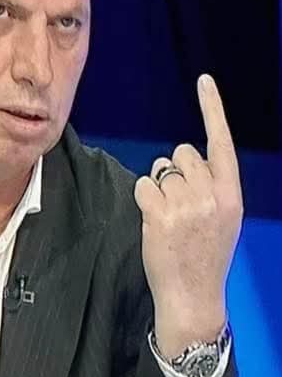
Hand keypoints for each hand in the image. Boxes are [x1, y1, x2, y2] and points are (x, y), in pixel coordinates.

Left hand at [134, 74, 242, 358]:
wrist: (194, 295)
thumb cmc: (205, 254)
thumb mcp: (223, 218)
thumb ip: (210, 187)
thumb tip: (184, 160)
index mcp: (232, 194)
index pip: (221, 143)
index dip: (212, 109)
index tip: (204, 81)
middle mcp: (213, 195)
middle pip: (181, 153)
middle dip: (174, 170)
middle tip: (178, 202)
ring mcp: (186, 205)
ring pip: (159, 169)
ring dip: (158, 186)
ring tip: (169, 216)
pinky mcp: (160, 214)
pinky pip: (143, 185)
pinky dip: (143, 198)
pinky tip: (154, 220)